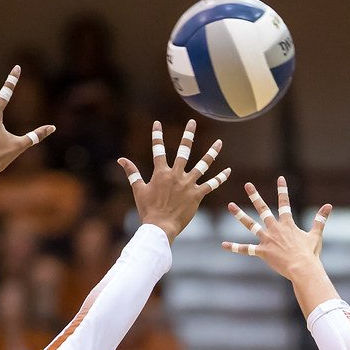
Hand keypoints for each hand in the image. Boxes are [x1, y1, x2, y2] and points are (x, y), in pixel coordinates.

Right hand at [117, 120, 229, 242]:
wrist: (160, 227)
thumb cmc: (148, 210)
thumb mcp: (138, 190)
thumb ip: (132, 173)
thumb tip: (121, 159)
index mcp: (161, 173)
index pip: (158, 150)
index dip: (157, 135)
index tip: (157, 123)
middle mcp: (176, 175)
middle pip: (184, 151)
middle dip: (188, 135)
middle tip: (192, 122)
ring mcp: (188, 184)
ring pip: (203, 165)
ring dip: (212, 153)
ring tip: (219, 142)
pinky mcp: (197, 195)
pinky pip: (211, 184)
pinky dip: (220, 178)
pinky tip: (228, 170)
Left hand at [222, 176, 332, 279]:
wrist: (302, 268)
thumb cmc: (310, 253)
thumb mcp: (316, 235)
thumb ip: (320, 219)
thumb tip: (329, 206)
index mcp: (287, 224)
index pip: (284, 203)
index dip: (282, 190)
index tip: (280, 178)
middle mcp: (275, 228)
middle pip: (263, 209)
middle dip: (255, 196)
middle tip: (248, 184)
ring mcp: (267, 239)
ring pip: (250, 224)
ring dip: (240, 215)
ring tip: (230, 205)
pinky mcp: (262, 252)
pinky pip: (246, 249)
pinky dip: (235, 247)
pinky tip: (223, 244)